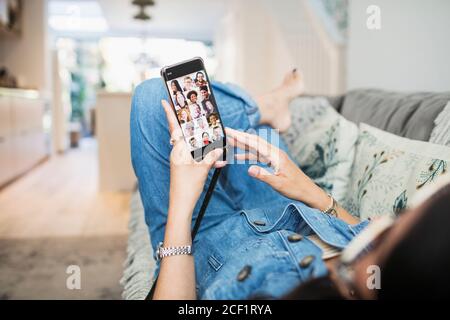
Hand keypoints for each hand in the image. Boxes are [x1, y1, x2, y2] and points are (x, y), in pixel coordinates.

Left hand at [162, 100, 225, 221]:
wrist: (181, 205)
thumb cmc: (187, 187)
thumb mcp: (201, 170)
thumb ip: (211, 157)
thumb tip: (218, 148)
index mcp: (178, 150)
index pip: (174, 128)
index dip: (170, 114)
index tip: (165, 101)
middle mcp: (178, 153)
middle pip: (185, 134)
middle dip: (192, 125)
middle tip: (196, 112)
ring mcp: (182, 160)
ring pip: (194, 147)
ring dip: (205, 145)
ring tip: (216, 142)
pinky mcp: (186, 167)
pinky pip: (197, 157)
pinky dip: (207, 158)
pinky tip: (219, 162)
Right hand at [226, 127, 328, 210]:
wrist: (308, 191)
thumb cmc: (295, 188)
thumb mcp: (278, 183)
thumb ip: (263, 175)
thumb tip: (249, 169)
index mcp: (275, 155)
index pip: (255, 143)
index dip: (241, 137)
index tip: (230, 131)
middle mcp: (275, 153)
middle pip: (255, 141)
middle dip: (240, 137)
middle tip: (227, 132)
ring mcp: (275, 157)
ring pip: (256, 148)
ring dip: (244, 146)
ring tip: (230, 143)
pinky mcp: (275, 162)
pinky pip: (260, 156)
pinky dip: (249, 155)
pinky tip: (241, 157)